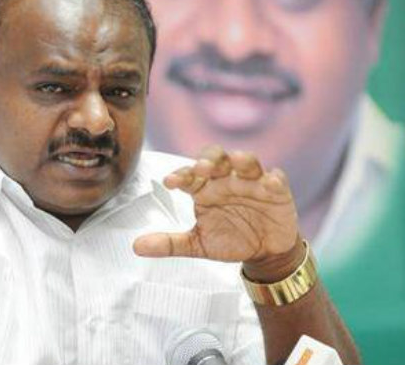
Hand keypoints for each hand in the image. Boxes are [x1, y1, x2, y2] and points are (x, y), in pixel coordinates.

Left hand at [134, 146, 299, 266]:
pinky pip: (276, 179)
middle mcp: (226, 180)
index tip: (169, 183)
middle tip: (201, 168)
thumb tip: (136, 247)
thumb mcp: (198, 244)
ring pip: (246, 162)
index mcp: (204, 188)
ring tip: (236, 160)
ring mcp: (252, 182)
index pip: (189, 175)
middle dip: (209, 159)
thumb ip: (169, 243)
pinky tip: (271, 181)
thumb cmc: (229, 241)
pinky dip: (274, 178)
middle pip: (216, 158)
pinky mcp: (276, 191)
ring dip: (241, 159)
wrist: (263, 254)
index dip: (180, 176)